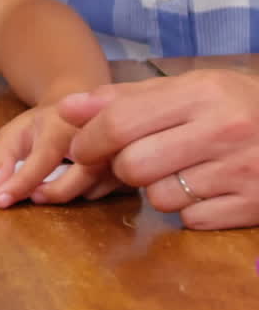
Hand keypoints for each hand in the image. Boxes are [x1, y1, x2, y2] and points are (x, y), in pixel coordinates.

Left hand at [0, 102, 121, 207]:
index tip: (1, 200)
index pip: (44, 157)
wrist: (83, 109)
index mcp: (63, 119)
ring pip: (94, 188)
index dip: (20, 182)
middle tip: (34, 194)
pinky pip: (107, 192)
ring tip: (54, 182)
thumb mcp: (15, 134)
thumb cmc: (46, 126)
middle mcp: (96, 132)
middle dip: (52, 192)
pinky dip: (88, 193)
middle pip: (79, 177)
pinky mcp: (127, 163)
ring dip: (69, 193)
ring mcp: (117, 148)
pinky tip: (78, 180)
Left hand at [59, 69, 258, 229]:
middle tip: (134, 159)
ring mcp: (240, 172)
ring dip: (158, 189)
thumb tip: (69, 109)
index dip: (90, 139)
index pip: (121, 121)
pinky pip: (191, 220)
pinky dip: (189, 209)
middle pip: (134, 165)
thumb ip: (128, 98)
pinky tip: (206, 187)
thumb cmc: (235, 105)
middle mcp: (222, 130)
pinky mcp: (251, 206)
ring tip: (181, 170)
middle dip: (123, 167)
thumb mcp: (189, 88)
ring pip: (160, 198)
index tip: (82, 148)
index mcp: (202, 93)